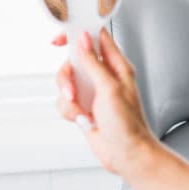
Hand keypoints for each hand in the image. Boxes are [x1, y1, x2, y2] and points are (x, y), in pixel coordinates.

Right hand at [54, 29, 159, 178]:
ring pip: (66, 82)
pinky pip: (65, 101)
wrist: (126, 155)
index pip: (96, 37)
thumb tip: (83, 39)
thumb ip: (94, 62)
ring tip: (81, 112)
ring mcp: (93, 92)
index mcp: (116, 66)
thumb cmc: (128, 125)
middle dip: (68, 77)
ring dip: (68, 99)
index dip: (78, 33)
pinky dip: (69, 111)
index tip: (60, 39)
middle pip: (74, 60)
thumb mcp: (110, 89)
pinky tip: (83, 120)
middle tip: (72, 91)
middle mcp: (104, 76)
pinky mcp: (84, 107)